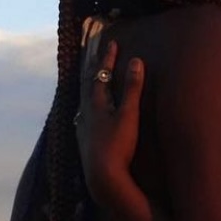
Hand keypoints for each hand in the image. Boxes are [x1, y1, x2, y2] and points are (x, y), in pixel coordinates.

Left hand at [76, 39, 144, 205]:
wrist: (102, 177)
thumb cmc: (117, 145)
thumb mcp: (129, 114)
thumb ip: (132, 88)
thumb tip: (136, 61)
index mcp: (95, 103)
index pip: (101, 74)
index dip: (108, 58)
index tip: (113, 43)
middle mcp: (85, 113)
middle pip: (88, 86)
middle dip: (95, 70)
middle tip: (98, 57)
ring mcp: (83, 127)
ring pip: (84, 101)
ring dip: (90, 88)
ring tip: (93, 82)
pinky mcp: (85, 141)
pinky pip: (85, 116)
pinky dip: (89, 107)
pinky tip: (90, 114)